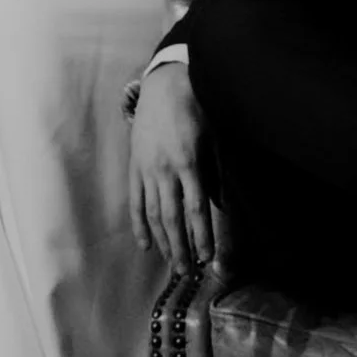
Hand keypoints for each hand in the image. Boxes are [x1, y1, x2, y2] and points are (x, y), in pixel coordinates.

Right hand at [129, 62, 217, 266]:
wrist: (164, 84)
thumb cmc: (196, 109)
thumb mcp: (213, 138)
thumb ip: (216, 172)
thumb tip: (221, 206)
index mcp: (188, 162)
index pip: (196, 208)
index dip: (202, 235)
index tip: (209, 257)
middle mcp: (165, 169)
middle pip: (172, 218)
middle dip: (181, 247)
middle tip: (189, 272)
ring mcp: (146, 169)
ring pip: (153, 213)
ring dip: (163, 242)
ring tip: (173, 264)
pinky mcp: (135, 166)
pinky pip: (136, 201)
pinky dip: (139, 224)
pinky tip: (146, 245)